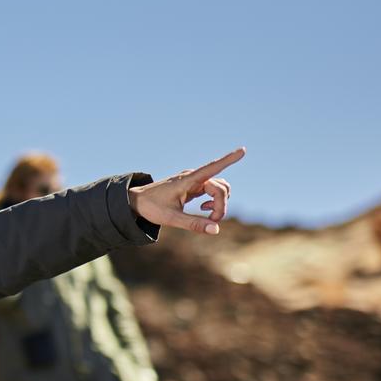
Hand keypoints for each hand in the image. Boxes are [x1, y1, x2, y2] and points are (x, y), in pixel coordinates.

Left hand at [128, 147, 244, 234]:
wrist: (137, 202)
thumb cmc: (152, 207)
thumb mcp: (171, 219)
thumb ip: (194, 224)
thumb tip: (216, 230)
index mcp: (187, 180)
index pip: (212, 168)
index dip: (228, 160)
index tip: (243, 150)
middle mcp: (193, 178)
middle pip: (221, 187)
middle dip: (222, 204)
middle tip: (212, 220)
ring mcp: (194, 182)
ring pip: (220, 188)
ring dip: (220, 203)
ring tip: (207, 214)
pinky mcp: (194, 187)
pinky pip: (213, 191)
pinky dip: (214, 202)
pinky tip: (204, 209)